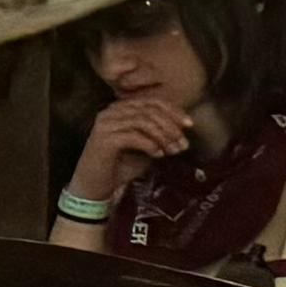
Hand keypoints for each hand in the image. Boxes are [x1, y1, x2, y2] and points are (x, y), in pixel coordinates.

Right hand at [70, 91, 190, 206]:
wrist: (96, 185)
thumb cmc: (121, 165)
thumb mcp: (146, 146)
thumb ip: (159, 134)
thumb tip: (183, 129)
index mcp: (121, 108)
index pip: (151, 101)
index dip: (173, 111)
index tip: (190, 125)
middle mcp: (111, 111)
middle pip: (149, 109)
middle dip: (171, 126)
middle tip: (183, 144)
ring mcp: (106, 123)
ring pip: (143, 121)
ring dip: (163, 136)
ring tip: (172, 151)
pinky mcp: (103, 138)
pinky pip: (134, 136)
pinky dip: (150, 145)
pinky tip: (158, 155)